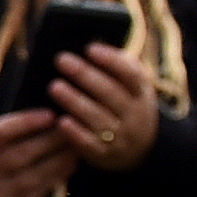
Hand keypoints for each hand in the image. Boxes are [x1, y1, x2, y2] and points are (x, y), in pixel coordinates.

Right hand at [0, 110, 77, 196]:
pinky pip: (36, 194)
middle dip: (50, 140)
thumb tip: (36, 120)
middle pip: (21, 154)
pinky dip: (54, 179)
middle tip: (71, 129)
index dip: (26, 123)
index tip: (49, 115)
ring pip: (33, 175)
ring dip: (59, 160)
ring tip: (75, 148)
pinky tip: (67, 168)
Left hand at [48, 43, 161, 173]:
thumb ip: (115, 67)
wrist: (141, 151)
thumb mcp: (131, 88)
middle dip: (85, 75)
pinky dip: (75, 133)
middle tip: (61, 59)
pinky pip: (90, 144)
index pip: (132, 75)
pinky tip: (60, 120)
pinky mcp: (105, 156)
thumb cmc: (125, 106)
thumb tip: (89, 41)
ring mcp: (122, 137)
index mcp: (142, 94)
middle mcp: (135, 116)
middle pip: (111, 93)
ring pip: (98, 118)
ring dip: (75, 101)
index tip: (89, 48)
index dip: (112, 61)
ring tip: (54, 86)